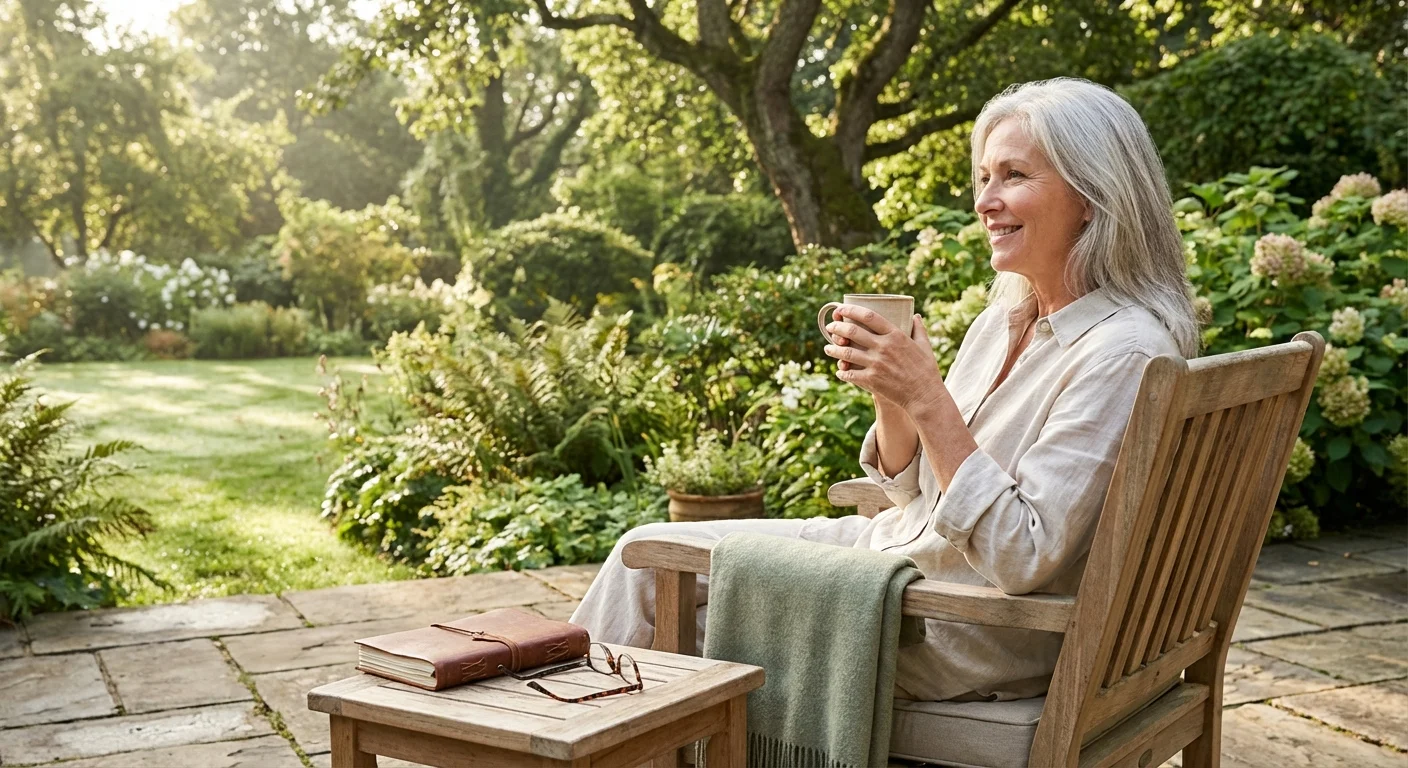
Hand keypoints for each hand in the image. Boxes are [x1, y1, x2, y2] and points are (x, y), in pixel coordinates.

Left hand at [824, 306, 947, 411]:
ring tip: (828, 348)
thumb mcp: (925, 346)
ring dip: (833, 349)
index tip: (841, 308)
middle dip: (837, 327)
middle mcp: (884, 347)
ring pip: (846, 352)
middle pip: (852, 331)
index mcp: (896, 335)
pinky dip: (842, 372)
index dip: (851, 310)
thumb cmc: (926, 370)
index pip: (869, 316)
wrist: (925, 396)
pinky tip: (840, 371)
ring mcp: (876, 364)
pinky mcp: (871, 380)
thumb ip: (919, 329)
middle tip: (830, 327)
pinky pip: (850, 374)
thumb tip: (916, 316)